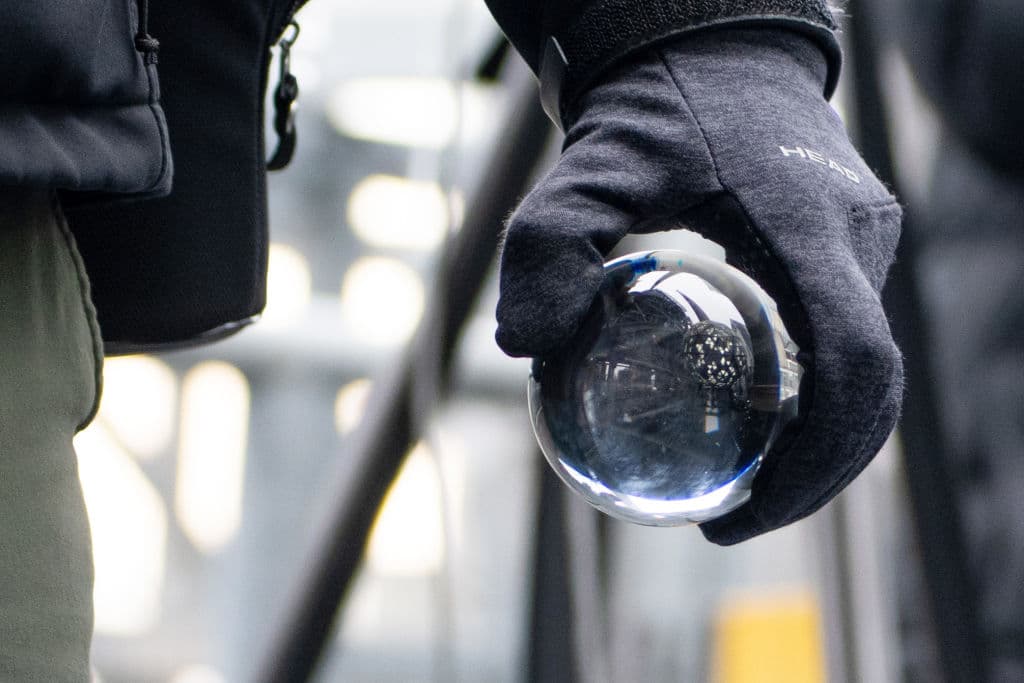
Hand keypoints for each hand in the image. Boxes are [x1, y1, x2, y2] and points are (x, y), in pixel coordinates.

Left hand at [495, 28, 902, 543]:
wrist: (713, 47)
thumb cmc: (654, 104)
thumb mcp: (587, 163)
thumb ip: (546, 243)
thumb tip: (521, 348)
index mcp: (815, 226)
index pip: (855, 366)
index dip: (816, 460)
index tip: (739, 513)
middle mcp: (860, 241)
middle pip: (872, 392)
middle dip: (818, 476)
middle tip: (731, 523)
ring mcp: (863, 246)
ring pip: (864, 373)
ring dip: (818, 446)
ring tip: (741, 490)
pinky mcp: (846, 252)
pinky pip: (844, 344)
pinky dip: (808, 402)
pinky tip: (743, 422)